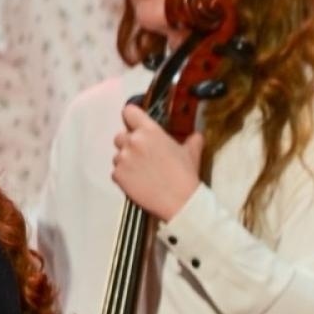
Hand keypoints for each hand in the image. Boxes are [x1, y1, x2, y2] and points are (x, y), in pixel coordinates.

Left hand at [112, 102, 201, 220]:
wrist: (180, 202)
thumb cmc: (186, 175)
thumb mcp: (192, 153)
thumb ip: (192, 140)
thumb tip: (196, 135)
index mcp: (150, 131)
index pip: (129, 112)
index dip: (132, 118)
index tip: (136, 125)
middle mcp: (132, 141)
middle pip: (121, 136)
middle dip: (130, 144)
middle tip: (144, 156)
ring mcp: (122, 159)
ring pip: (118, 155)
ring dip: (127, 161)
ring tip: (143, 172)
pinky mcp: (117, 175)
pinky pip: (117, 172)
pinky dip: (125, 176)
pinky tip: (139, 182)